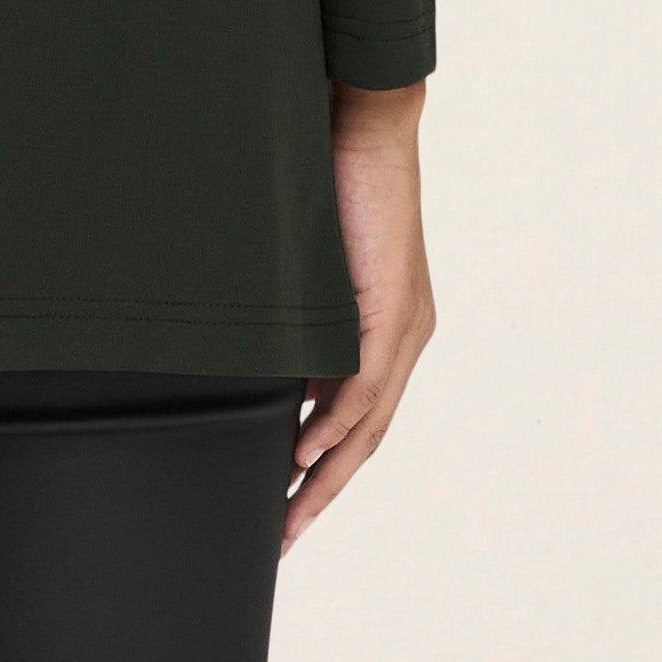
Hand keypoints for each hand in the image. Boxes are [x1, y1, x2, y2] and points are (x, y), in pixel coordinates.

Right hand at [288, 79, 431, 553]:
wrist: (363, 123)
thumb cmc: (327, 183)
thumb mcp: (304, 270)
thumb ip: (294, 322)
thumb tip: (256, 363)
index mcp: (387, 328)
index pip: (359, 419)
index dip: (326, 470)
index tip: (287, 509)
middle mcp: (405, 335)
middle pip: (366, 437)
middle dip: (322, 493)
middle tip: (283, 539)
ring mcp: (403, 325)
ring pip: (368, 422)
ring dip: (326, 474)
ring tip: (286, 515)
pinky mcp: (392, 307)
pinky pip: (364, 383)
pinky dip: (334, 422)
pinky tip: (304, 454)